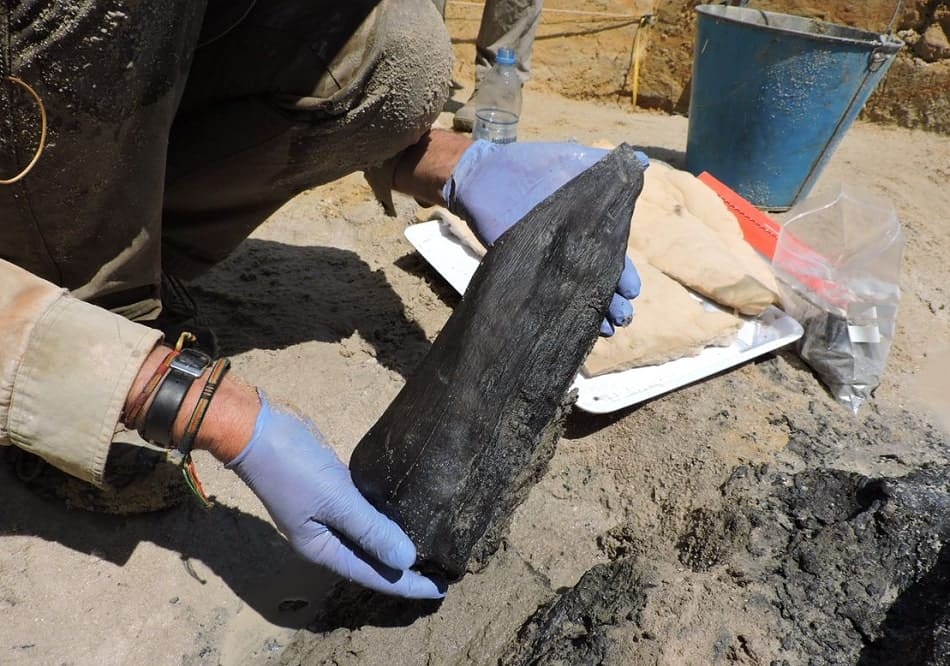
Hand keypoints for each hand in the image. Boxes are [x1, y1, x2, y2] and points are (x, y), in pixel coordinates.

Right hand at [227, 394, 444, 598]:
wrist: (256, 428)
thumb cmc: (292, 466)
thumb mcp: (335, 499)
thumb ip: (370, 529)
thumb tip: (406, 560)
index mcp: (321, 549)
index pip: (372, 574)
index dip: (407, 584)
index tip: (442, 589)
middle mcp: (324, 538)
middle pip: (371, 560)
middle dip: (404, 568)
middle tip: (443, 572)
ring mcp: (326, 513)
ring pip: (368, 537)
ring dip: (395, 543)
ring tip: (429, 548)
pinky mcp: (331, 490)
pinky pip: (363, 512)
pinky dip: (383, 518)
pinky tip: (405, 514)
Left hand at [442, 140, 647, 335]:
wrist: (485, 173)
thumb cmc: (532, 164)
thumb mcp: (571, 159)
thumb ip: (603, 164)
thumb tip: (641, 158)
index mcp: (587, 228)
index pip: (612, 257)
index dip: (625, 275)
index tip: (632, 291)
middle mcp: (571, 250)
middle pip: (597, 281)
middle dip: (612, 302)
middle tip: (623, 316)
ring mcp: (547, 261)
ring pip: (574, 293)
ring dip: (591, 313)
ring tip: (605, 328)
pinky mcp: (522, 266)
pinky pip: (542, 293)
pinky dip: (555, 309)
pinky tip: (567, 324)